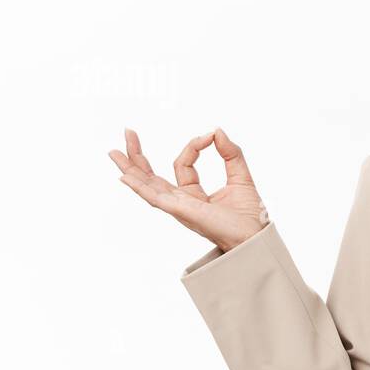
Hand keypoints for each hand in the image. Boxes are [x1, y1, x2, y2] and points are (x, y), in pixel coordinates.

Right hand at [109, 127, 268, 251]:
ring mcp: (179, 208)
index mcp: (193, 194)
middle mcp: (182, 201)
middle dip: (138, 155)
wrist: (255, 237)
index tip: (209, 136)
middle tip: (127, 133)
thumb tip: (217, 131)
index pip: (183, 163)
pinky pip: (156, 199)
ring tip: (114, 152)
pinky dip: (140, 188)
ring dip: (131, 168)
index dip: (194, 145)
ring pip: (148, 186)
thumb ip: (230, 153)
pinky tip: (125, 178)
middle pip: (152, 176)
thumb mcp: (240, 176)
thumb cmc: (249, 216)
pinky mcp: (182, 212)